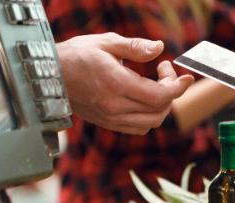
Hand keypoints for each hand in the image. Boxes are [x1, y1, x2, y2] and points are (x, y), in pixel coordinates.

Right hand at [56, 33, 193, 134]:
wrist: (48, 77)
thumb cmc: (76, 55)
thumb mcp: (106, 42)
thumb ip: (136, 47)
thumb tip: (159, 48)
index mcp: (115, 84)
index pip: (159, 95)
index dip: (178, 87)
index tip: (186, 76)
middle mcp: (114, 106)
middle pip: (159, 111)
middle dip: (171, 91)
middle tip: (163, 70)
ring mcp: (110, 118)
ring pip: (150, 123)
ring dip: (161, 106)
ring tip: (155, 83)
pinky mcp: (107, 123)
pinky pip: (138, 128)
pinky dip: (149, 116)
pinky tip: (144, 97)